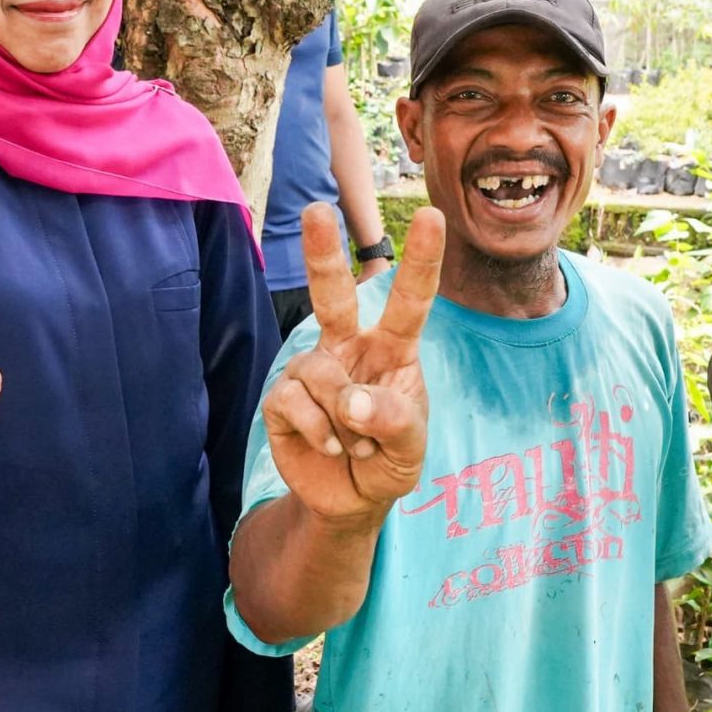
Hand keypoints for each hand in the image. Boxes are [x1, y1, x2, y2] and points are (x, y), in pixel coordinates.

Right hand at [259, 203, 445, 523]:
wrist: (349, 500)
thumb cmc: (388, 461)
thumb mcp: (411, 450)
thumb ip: (396, 421)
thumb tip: (352, 400)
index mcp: (393, 349)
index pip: (410, 300)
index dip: (422, 260)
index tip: (430, 216)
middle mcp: (348, 347)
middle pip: (333, 295)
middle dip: (322, 254)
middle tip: (317, 210)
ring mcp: (311, 369)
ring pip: (320, 373)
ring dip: (345, 419)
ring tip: (357, 445)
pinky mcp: (282, 397)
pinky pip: (296, 401)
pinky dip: (320, 431)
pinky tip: (332, 447)